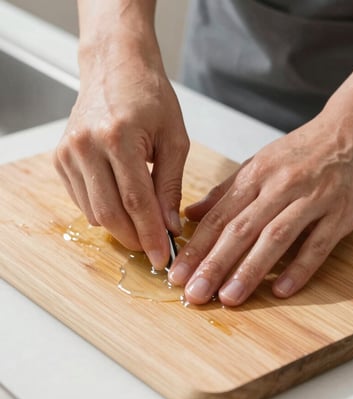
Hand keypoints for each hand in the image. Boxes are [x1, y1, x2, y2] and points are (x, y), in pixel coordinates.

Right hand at [54, 36, 188, 268]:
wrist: (115, 68)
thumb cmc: (150, 98)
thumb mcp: (174, 139)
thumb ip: (170, 186)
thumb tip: (169, 227)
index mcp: (119, 137)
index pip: (136, 202)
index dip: (150, 235)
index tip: (163, 257)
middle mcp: (87, 146)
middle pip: (110, 213)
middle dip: (134, 238)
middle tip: (152, 249)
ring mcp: (68, 152)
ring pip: (93, 212)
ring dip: (119, 227)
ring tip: (141, 226)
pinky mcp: (60, 158)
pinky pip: (81, 201)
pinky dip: (103, 211)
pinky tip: (120, 206)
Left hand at [169, 110, 352, 305]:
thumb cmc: (302, 151)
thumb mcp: (258, 164)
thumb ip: (224, 192)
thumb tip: (190, 214)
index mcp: (256, 176)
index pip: (218, 217)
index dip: (195, 247)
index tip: (177, 273)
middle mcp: (280, 187)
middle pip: (241, 230)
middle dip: (214, 264)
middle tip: (194, 293)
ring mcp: (311, 200)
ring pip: (275, 238)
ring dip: (250, 271)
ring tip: (228, 298)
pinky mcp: (339, 214)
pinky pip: (318, 245)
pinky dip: (299, 269)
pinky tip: (280, 290)